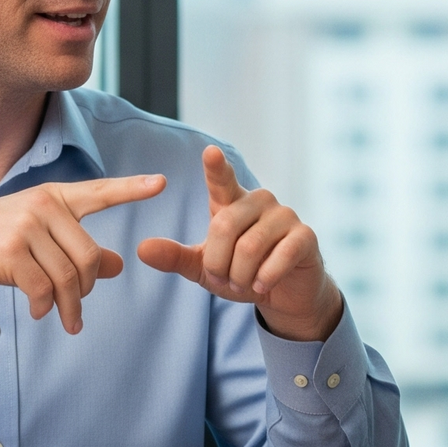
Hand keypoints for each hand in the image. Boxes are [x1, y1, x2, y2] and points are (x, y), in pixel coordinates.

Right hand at [0, 175, 165, 331]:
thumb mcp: (35, 238)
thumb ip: (77, 249)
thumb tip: (118, 265)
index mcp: (51, 197)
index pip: (98, 192)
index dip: (131, 189)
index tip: (161, 183)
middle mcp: (41, 206)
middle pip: (88, 256)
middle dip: (87, 289)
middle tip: (77, 310)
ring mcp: (25, 227)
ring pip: (68, 276)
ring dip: (69, 306)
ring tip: (65, 320)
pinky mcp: (10, 253)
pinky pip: (43, 288)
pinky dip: (45, 306)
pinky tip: (39, 312)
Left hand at [137, 146, 342, 341]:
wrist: (284, 295)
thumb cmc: (243, 274)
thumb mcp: (204, 268)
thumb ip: (176, 257)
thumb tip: (142, 249)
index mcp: (232, 203)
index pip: (222, 180)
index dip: (216, 167)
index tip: (210, 152)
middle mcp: (259, 201)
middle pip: (224, 226)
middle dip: (218, 263)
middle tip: (224, 280)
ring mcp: (285, 216)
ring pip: (250, 246)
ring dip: (241, 276)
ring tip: (244, 284)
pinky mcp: (306, 236)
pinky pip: (280, 257)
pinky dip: (266, 278)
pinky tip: (264, 285)